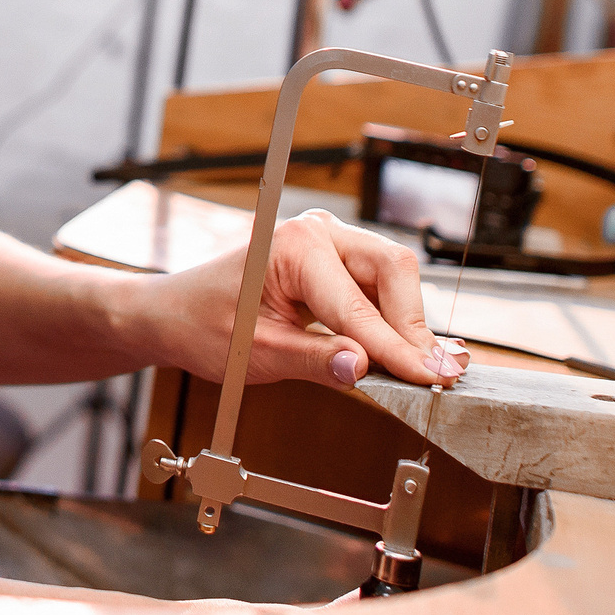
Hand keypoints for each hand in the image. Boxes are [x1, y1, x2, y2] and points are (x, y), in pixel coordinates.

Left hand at [147, 209, 466, 391]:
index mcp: (295, 247)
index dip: (398, 348)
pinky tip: (402, 357)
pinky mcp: (336, 264)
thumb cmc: (204, 325)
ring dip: (407, 325)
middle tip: (437, 376)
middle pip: (394, 272)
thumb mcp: (256, 354)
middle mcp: (318, 234)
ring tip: (423, 371)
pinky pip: (379, 289)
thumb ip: (312, 361)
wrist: (177, 313)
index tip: (430, 379)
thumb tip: (363, 370)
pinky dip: (393, 322)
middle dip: (414, 326)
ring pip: (394, 279)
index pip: (359, 305)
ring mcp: (329, 245)